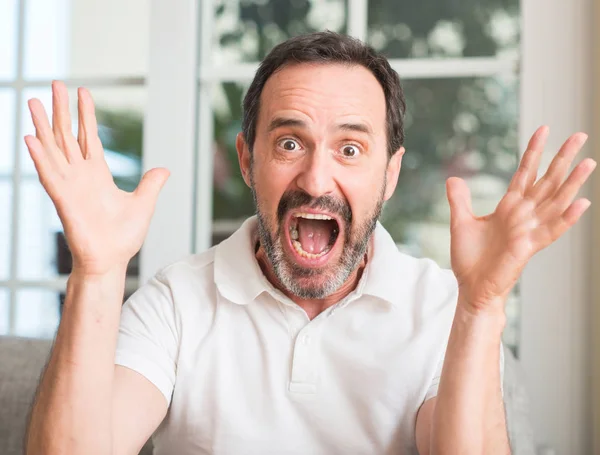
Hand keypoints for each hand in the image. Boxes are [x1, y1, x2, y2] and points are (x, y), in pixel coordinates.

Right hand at [24, 81, 169, 275]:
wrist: (111, 260)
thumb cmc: (123, 237)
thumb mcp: (144, 204)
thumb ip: (151, 184)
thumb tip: (164, 169)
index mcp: (98, 174)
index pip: (88, 137)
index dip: (85, 115)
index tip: (82, 92)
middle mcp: (80, 175)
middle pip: (66, 135)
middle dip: (60, 110)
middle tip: (54, 84)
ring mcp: (69, 186)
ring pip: (52, 149)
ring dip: (42, 126)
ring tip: (33, 100)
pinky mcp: (63, 200)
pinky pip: (49, 175)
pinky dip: (39, 157)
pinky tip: (30, 138)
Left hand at [446, 126, 594, 312]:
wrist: (471, 287)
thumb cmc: (470, 258)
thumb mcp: (461, 222)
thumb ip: (460, 200)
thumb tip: (452, 178)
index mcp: (508, 207)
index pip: (525, 173)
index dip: (534, 152)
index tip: (544, 129)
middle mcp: (522, 215)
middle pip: (547, 181)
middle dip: (562, 158)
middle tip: (580, 135)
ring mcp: (528, 230)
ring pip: (555, 201)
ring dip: (572, 183)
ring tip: (589, 162)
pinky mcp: (528, 247)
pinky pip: (551, 230)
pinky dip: (567, 218)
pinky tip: (582, 202)